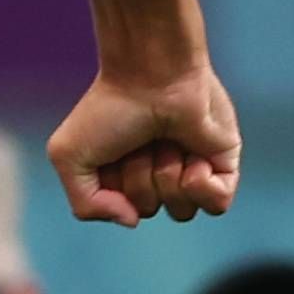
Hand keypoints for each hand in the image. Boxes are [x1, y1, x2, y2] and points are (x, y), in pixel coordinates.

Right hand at [47, 62, 238, 226]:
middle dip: (141, 179)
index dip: (115, 189)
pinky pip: (217, 205)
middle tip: (140, 140)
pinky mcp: (223, 162)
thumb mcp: (69, 158)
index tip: (113, 150)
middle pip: (150, 210)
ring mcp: (194, 167)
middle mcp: (161, 172)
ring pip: (182, 211)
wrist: (150, 72)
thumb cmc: (110, 108)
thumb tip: (131, 220)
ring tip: (165, 141)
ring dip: (168, 176)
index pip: (122, 211)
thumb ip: (86, 206)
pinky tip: (193, 155)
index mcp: (127, 174)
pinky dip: (201, 186)